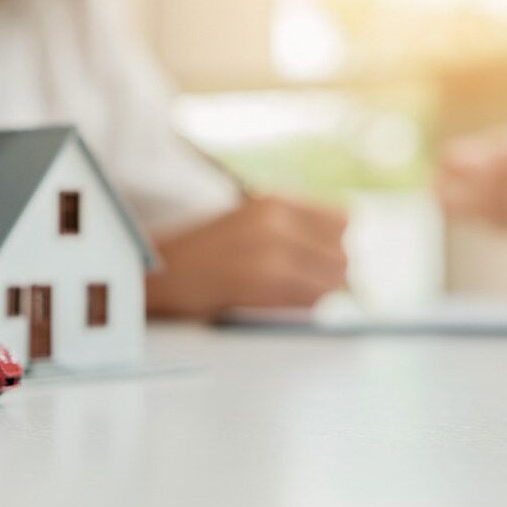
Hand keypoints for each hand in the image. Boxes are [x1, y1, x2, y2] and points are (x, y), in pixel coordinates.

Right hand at [146, 196, 347, 317]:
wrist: (162, 273)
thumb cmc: (206, 254)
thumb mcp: (252, 222)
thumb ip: (296, 230)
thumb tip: (345, 254)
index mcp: (277, 201)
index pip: (344, 219)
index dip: (335, 243)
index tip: (318, 258)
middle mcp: (279, 219)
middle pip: (342, 253)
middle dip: (330, 273)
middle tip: (302, 284)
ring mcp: (273, 248)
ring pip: (332, 279)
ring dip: (318, 292)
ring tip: (287, 295)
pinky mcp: (265, 278)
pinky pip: (311, 298)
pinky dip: (303, 306)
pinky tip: (276, 303)